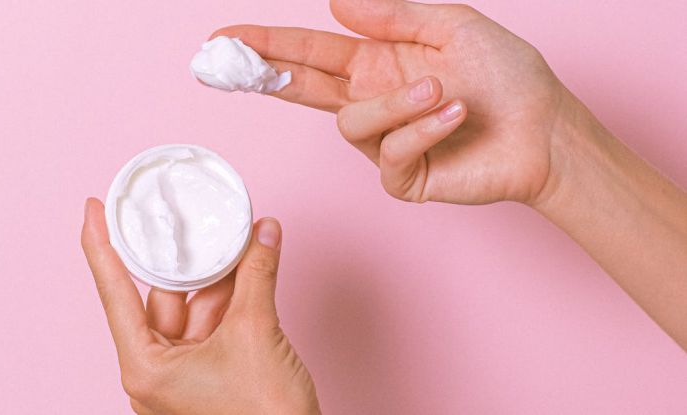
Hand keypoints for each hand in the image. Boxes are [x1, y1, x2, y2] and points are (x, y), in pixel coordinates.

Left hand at [81, 198, 320, 414]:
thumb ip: (257, 275)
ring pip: (193, 310)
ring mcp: (183, 375)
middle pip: (160, 297)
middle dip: (181, 257)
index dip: (100, 246)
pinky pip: (212, 325)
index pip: (115, 293)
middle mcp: (157, 372)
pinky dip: (229, 298)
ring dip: (216, 277)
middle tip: (180, 217)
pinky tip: (245, 269)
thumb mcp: (256, 331)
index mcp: (146, 368)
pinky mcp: (208, 375)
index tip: (93, 210)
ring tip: (234, 239)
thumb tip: (263, 233)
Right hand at [214, 0, 577, 204]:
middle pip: (301, 90)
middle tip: (229, 61)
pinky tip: (454, 116)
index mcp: (378, 65)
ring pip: (351, 124)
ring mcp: (385, 143)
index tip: (224, 38)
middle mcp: (373, 102)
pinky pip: (389, 153)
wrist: (544, 130)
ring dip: (396, 103)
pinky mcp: (402, 177)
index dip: (266, 46)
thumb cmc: (506, 76)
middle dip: (265, 73)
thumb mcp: (452, 26)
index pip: (309, 54)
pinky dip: (423, 130)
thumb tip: (335, 5)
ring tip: (442, 90)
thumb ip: (393, 16)